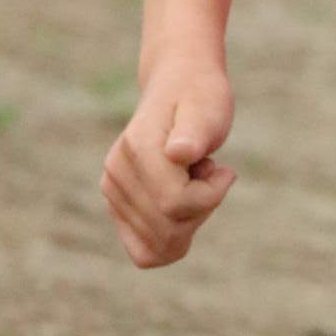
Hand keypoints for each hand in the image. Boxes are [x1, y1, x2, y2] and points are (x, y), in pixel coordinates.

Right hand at [100, 63, 236, 268]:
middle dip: (201, 210)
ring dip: (188, 221)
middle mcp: (116, 173)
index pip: (175, 205)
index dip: (211, 195)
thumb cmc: (200, 96)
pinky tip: (181, 202)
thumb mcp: (209, 107)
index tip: (223, 169)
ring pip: (158, 247)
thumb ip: (196, 131)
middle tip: (205, 173)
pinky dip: (171, 237)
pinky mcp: (117, 205)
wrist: (178, 85)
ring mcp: (112, 191)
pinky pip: (144, 251)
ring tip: (190, 182)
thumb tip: (179, 153)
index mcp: (138, 149)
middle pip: (168, 231)